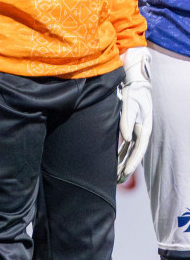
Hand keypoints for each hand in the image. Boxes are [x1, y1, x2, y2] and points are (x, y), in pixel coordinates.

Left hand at [117, 46, 151, 182]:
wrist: (135, 79)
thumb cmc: (133, 91)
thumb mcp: (130, 104)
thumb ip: (127, 120)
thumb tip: (126, 138)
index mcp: (144, 127)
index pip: (138, 149)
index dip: (132, 162)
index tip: (125, 172)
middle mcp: (141, 130)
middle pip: (134, 153)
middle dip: (127, 167)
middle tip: (117, 180)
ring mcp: (136, 129)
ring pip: (130, 150)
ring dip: (123, 161)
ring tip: (115, 175)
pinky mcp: (130, 125)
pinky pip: (126, 143)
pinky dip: (121, 152)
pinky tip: (115, 160)